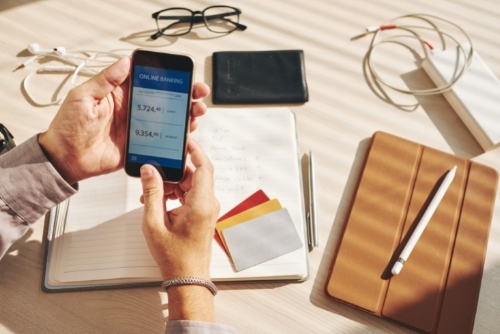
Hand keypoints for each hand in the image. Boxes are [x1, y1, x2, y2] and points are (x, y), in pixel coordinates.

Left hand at [38, 57, 209, 184]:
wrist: (66, 160)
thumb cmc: (68, 128)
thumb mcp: (83, 97)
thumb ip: (105, 80)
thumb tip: (124, 62)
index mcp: (119, 94)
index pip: (149, 80)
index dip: (168, 75)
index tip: (183, 74)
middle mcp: (132, 109)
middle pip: (165, 98)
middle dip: (185, 94)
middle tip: (198, 93)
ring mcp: (138, 127)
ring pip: (168, 118)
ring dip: (185, 114)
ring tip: (196, 112)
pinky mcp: (140, 145)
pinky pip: (162, 139)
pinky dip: (176, 136)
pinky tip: (186, 133)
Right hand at [140, 139, 219, 279]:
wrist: (187, 276)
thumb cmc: (175, 257)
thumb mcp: (154, 222)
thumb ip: (152, 192)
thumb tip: (149, 170)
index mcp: (201, 203)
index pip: (204, 166)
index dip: (195, 150)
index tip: (184, 140)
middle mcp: (208, 203)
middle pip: (194, 174)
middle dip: (174, 171)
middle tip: (154, 171)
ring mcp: (207, 209)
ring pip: (190, 185)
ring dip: (172, 184)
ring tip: (151, 193)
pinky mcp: (203, 214)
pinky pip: (190, 195)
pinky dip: (175, 194)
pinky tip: (158, 201)